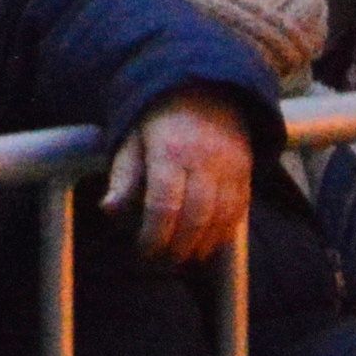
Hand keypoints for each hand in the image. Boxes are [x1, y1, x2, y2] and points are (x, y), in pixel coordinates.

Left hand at [104, 90, 255, 264]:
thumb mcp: (131, 139)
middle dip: (177, 247)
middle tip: (160, 262)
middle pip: (194, 217)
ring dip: (201, 247)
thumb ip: (123, 176)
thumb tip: (109, 210)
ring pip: (220, 220)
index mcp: (169, 151)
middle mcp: (204, 162)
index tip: (142, 251)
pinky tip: (206, 247)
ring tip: (181, 260)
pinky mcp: (246, 176)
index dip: (154, 235)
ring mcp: (230, 170)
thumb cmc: (159, 120)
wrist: (206, 92)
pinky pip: (238, 214)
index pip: (163, 204)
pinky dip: (222, 235)